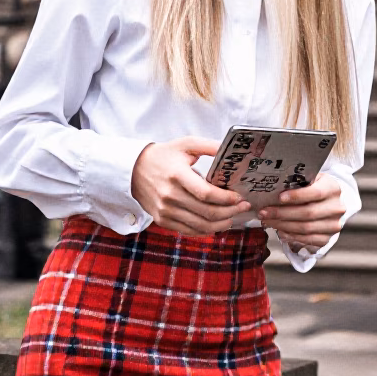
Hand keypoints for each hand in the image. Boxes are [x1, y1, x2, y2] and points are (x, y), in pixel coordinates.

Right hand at [130, 137, 250, 236]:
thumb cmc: (163, 156)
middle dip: (230, 212)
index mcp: (177, 175)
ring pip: (200, 226)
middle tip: (242, 207)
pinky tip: (217, 224)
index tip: (239, 197)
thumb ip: (209, 146)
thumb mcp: (185, 144)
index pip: (207, 193)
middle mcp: (170, 196)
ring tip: (233, 217)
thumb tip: (232, 151)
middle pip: (207, 212)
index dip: (226, 198)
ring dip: (221, 224)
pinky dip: (206, 230)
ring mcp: (165, 211)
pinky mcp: (163, 220)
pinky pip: (189, 231)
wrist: (134, 170)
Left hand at [256, 174, 346, 253]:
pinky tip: (279, 230)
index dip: (297, 196)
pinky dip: (291, 236)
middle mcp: (336, 208)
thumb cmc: (313, 188)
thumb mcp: (309, 180)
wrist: (328, 203)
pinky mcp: (327, 238)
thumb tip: (272, 190)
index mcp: (333, 188)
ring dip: (282, 226)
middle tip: (263, 212)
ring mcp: (333, 225)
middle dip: (282, 213)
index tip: (279, 197)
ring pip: (305, 228)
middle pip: (307, 213)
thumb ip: (296, 183)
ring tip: (267, 221)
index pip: (315, 193)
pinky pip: (306, 240)